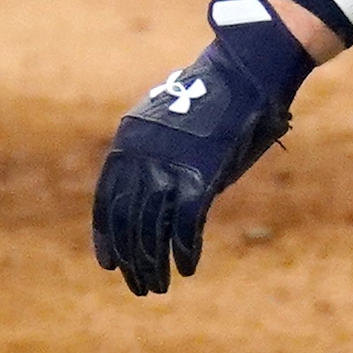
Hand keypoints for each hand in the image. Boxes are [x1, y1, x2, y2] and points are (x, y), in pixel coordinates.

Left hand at [91, 0, 316, 294]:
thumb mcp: (174, 128)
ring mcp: (169, 164)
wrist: (246, 67)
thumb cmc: (214, 96)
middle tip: (139, 286)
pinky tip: (187, 267)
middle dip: (131, 258)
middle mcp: (141, 154)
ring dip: (155, 263)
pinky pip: (186, 224)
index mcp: (127, 140)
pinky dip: (185, 250)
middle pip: (127, 221)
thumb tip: (159, 207)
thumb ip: (160, 163)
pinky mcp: (200, 173)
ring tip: (159, 285)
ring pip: (152, 229)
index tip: (109, 263)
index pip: (106, 200)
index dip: (107, 236)